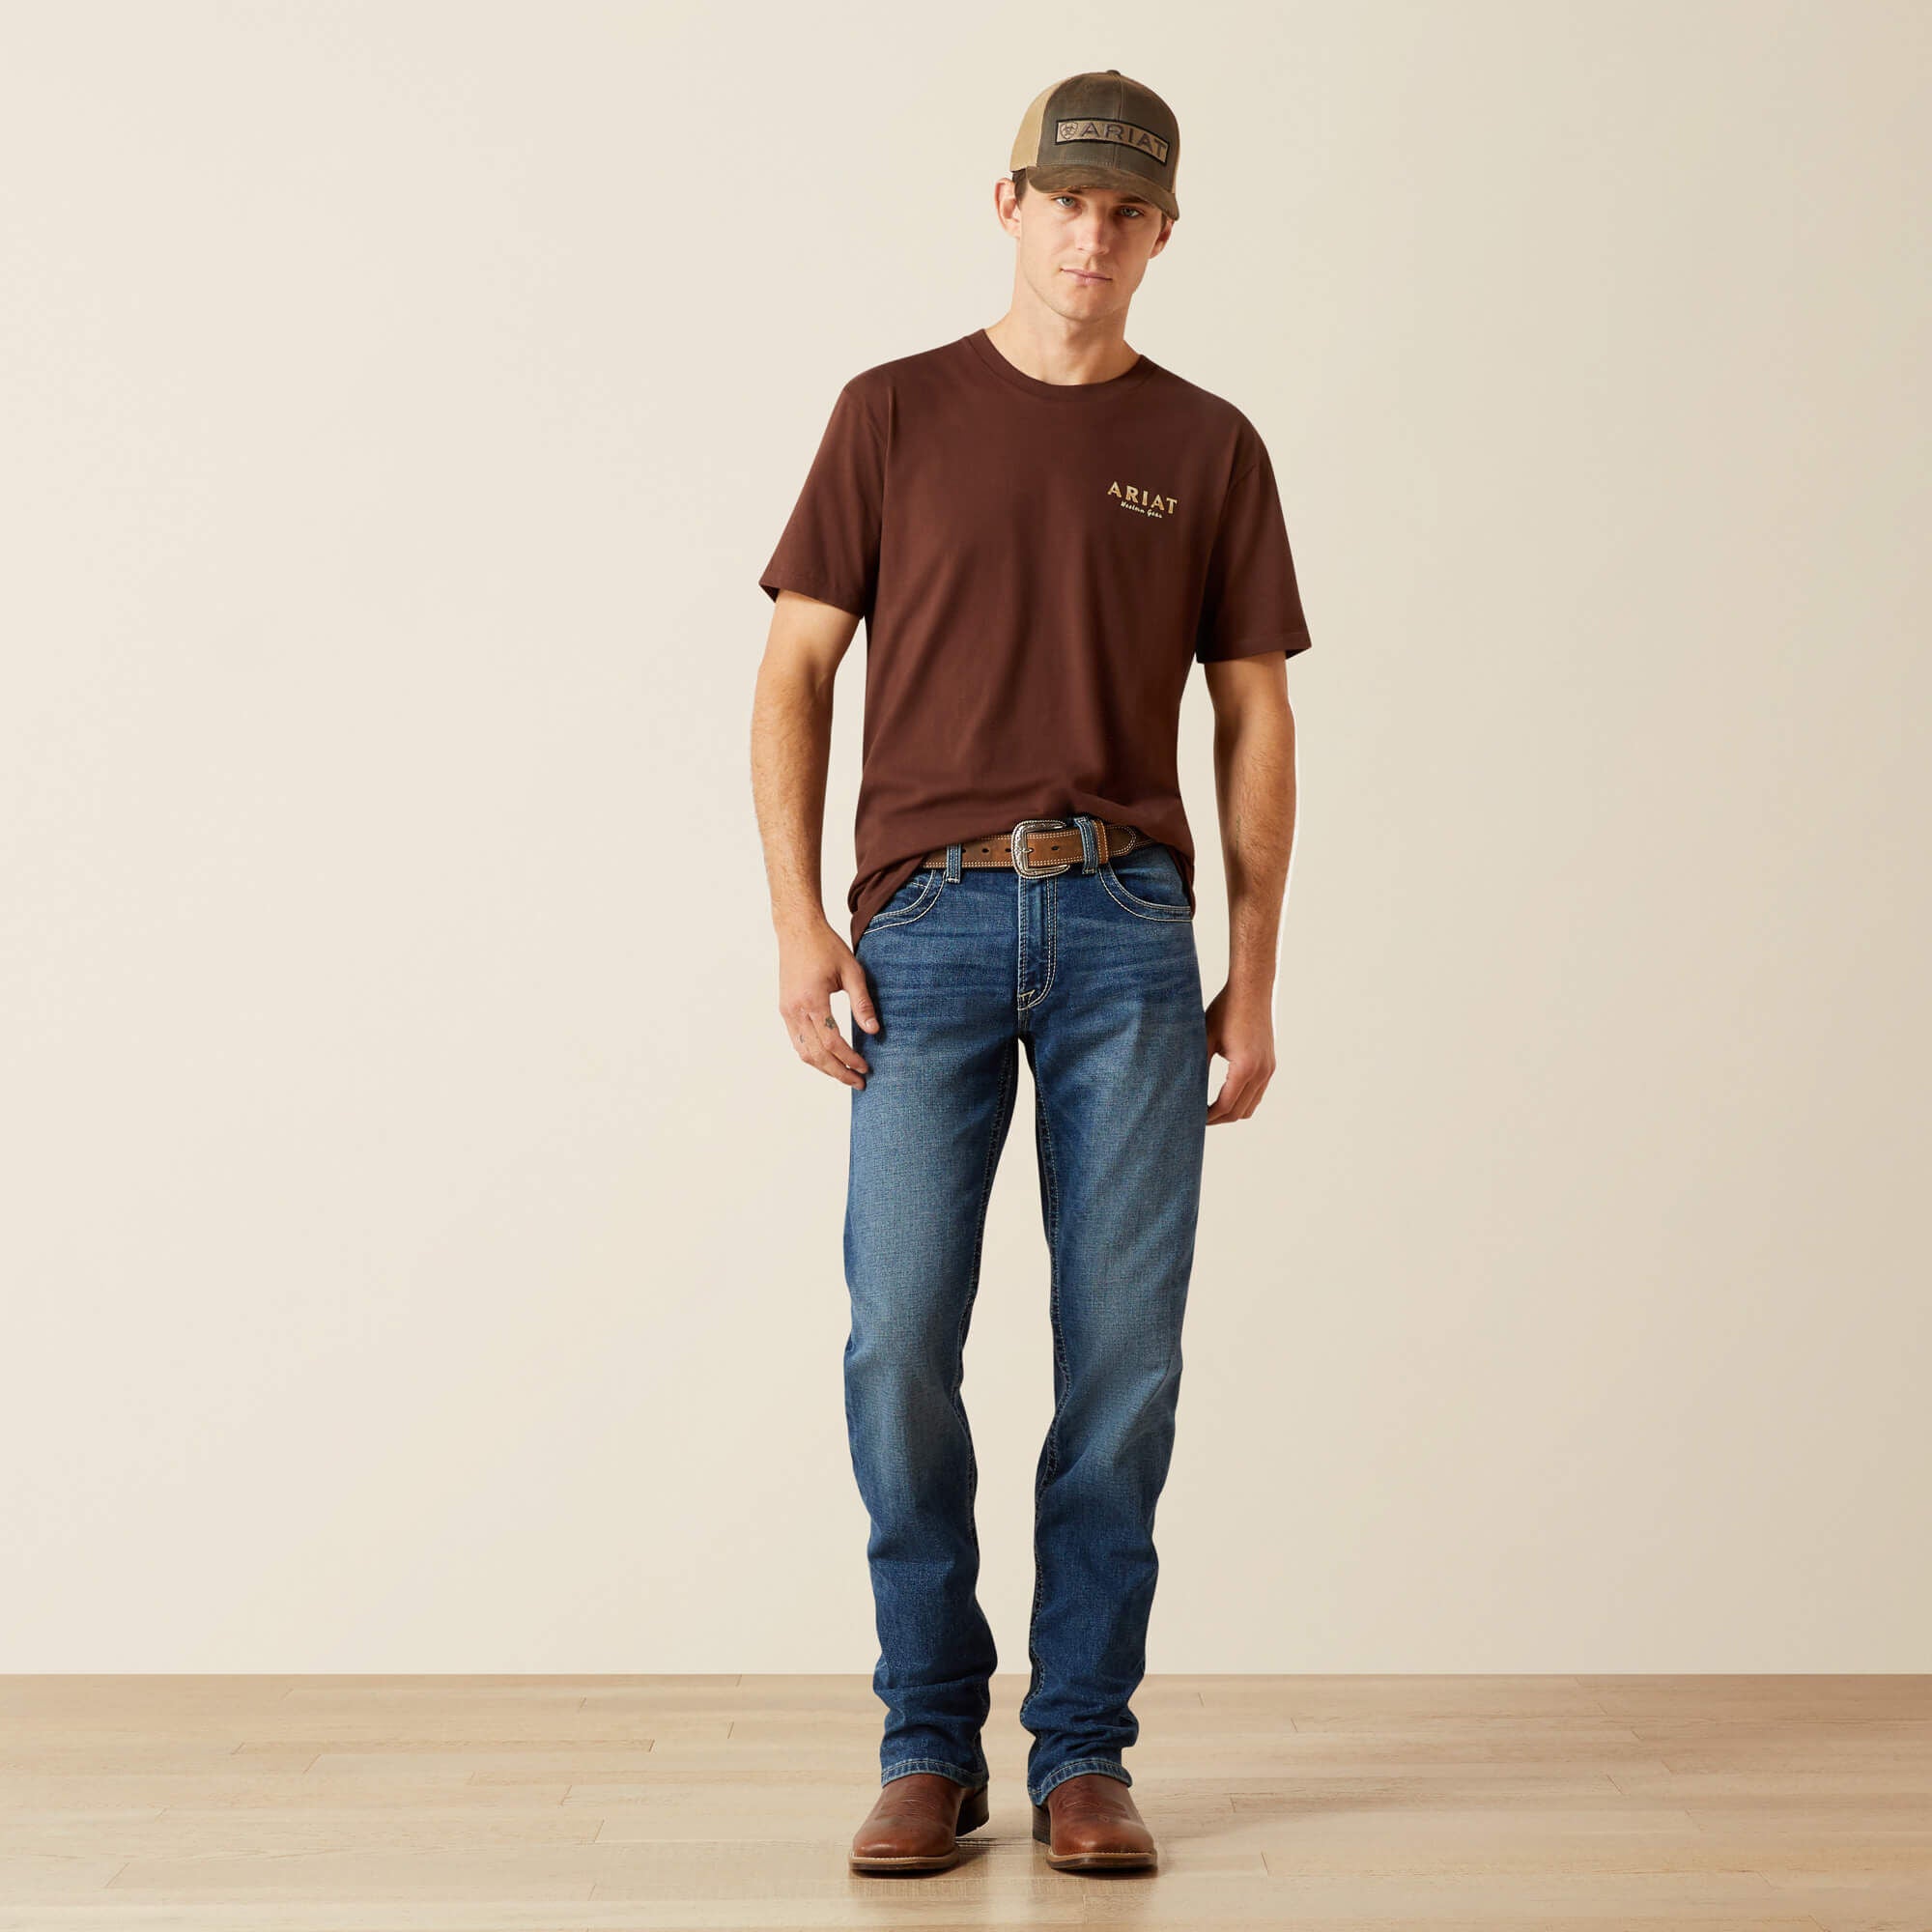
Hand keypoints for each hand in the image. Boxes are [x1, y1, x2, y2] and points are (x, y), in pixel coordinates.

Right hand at [777, 919, 879, 1088]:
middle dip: (838, 1072)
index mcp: (812, 1000)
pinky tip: (828, 1059)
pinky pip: (796, 1041)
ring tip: (845, 1075)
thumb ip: (862, 1002)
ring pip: (803, 1052)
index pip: (831, 1042)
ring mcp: (787, 1011)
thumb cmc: (826, 946)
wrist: (797, 930)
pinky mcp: (785, 1009)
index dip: (849, 1058)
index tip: (865, 1067)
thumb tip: (874, 1031)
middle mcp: (795, 1010)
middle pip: (816, 1054)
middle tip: (859, 1082)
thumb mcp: (851, 971)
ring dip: (824, 1068)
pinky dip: (812, 1055)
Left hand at [1205, 982, 1275, 1122]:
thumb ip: (1198, 1066)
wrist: (1253, 989)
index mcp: (1244, 1068)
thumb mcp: (1205, 1038)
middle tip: (1197, 1119)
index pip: (1225, 1106)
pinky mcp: (1270, 1063)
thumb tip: (1184, 1089)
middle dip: (1219, 1119)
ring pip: (1252, 1106)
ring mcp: (1269, 1068)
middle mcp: (1261, 1072)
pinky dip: (1243, 1100)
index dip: (1208, 1117)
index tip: (1192, 1118)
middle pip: (1240, 1112)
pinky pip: (1258, 1092)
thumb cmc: (1226, 1009)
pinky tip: (1225, 1094)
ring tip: (1210, 1109)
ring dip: (1232, 1111)